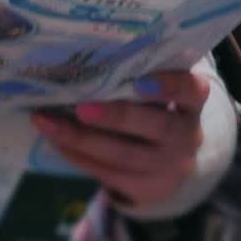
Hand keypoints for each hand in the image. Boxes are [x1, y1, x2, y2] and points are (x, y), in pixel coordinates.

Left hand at [30, 70, 207, 210]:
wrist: (169, 160)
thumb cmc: (153, 106)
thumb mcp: (157, 89)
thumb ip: (136, 72)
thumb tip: (83, 51)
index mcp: (192, 102)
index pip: (191, 90)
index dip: (168, 85)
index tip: (139, 79)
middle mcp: (187, 136)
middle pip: (155, 126)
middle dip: (115, 116)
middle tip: (80, 106)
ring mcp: (169, 167)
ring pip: (124, 154)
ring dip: (82, 138)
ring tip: (48, 122)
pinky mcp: (146, 189)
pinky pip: (109, 173)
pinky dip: (78, 155)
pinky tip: (55, 139)